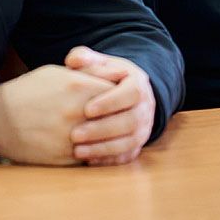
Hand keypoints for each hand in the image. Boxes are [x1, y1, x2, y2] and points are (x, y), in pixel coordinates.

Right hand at [0, 64, 112, 165]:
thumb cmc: (28, 91)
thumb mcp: (56, 73)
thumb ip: (86, 74)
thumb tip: (114, 77)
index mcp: (78, 87)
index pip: (116, 91)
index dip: (119, 95)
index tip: (118, 97)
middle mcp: (78, 112)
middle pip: (114, 116)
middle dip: (117, 116)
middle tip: (119, 116)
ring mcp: (72, 136)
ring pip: (105, 139)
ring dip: (108, 137)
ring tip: (107, 133)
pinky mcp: (65, 157)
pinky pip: (90, 156)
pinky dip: (94, 152)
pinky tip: (91, 146)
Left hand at [64, 46, 155, 165]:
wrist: (123, 93)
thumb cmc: (105, 77)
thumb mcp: (99, 64)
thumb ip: (85, 58)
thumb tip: (73, 61)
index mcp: (138, 84)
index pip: (131, 94)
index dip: (110, 102)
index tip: (87, 109)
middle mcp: (146, 107)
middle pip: (131, 121)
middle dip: (102, 129)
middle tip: (75, 134)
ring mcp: (143, 128)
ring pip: (129, 142)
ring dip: (103, 148)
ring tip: (77, 151)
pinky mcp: (137, 145)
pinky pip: (126, 157)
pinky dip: (108, 160)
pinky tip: (87, 161)